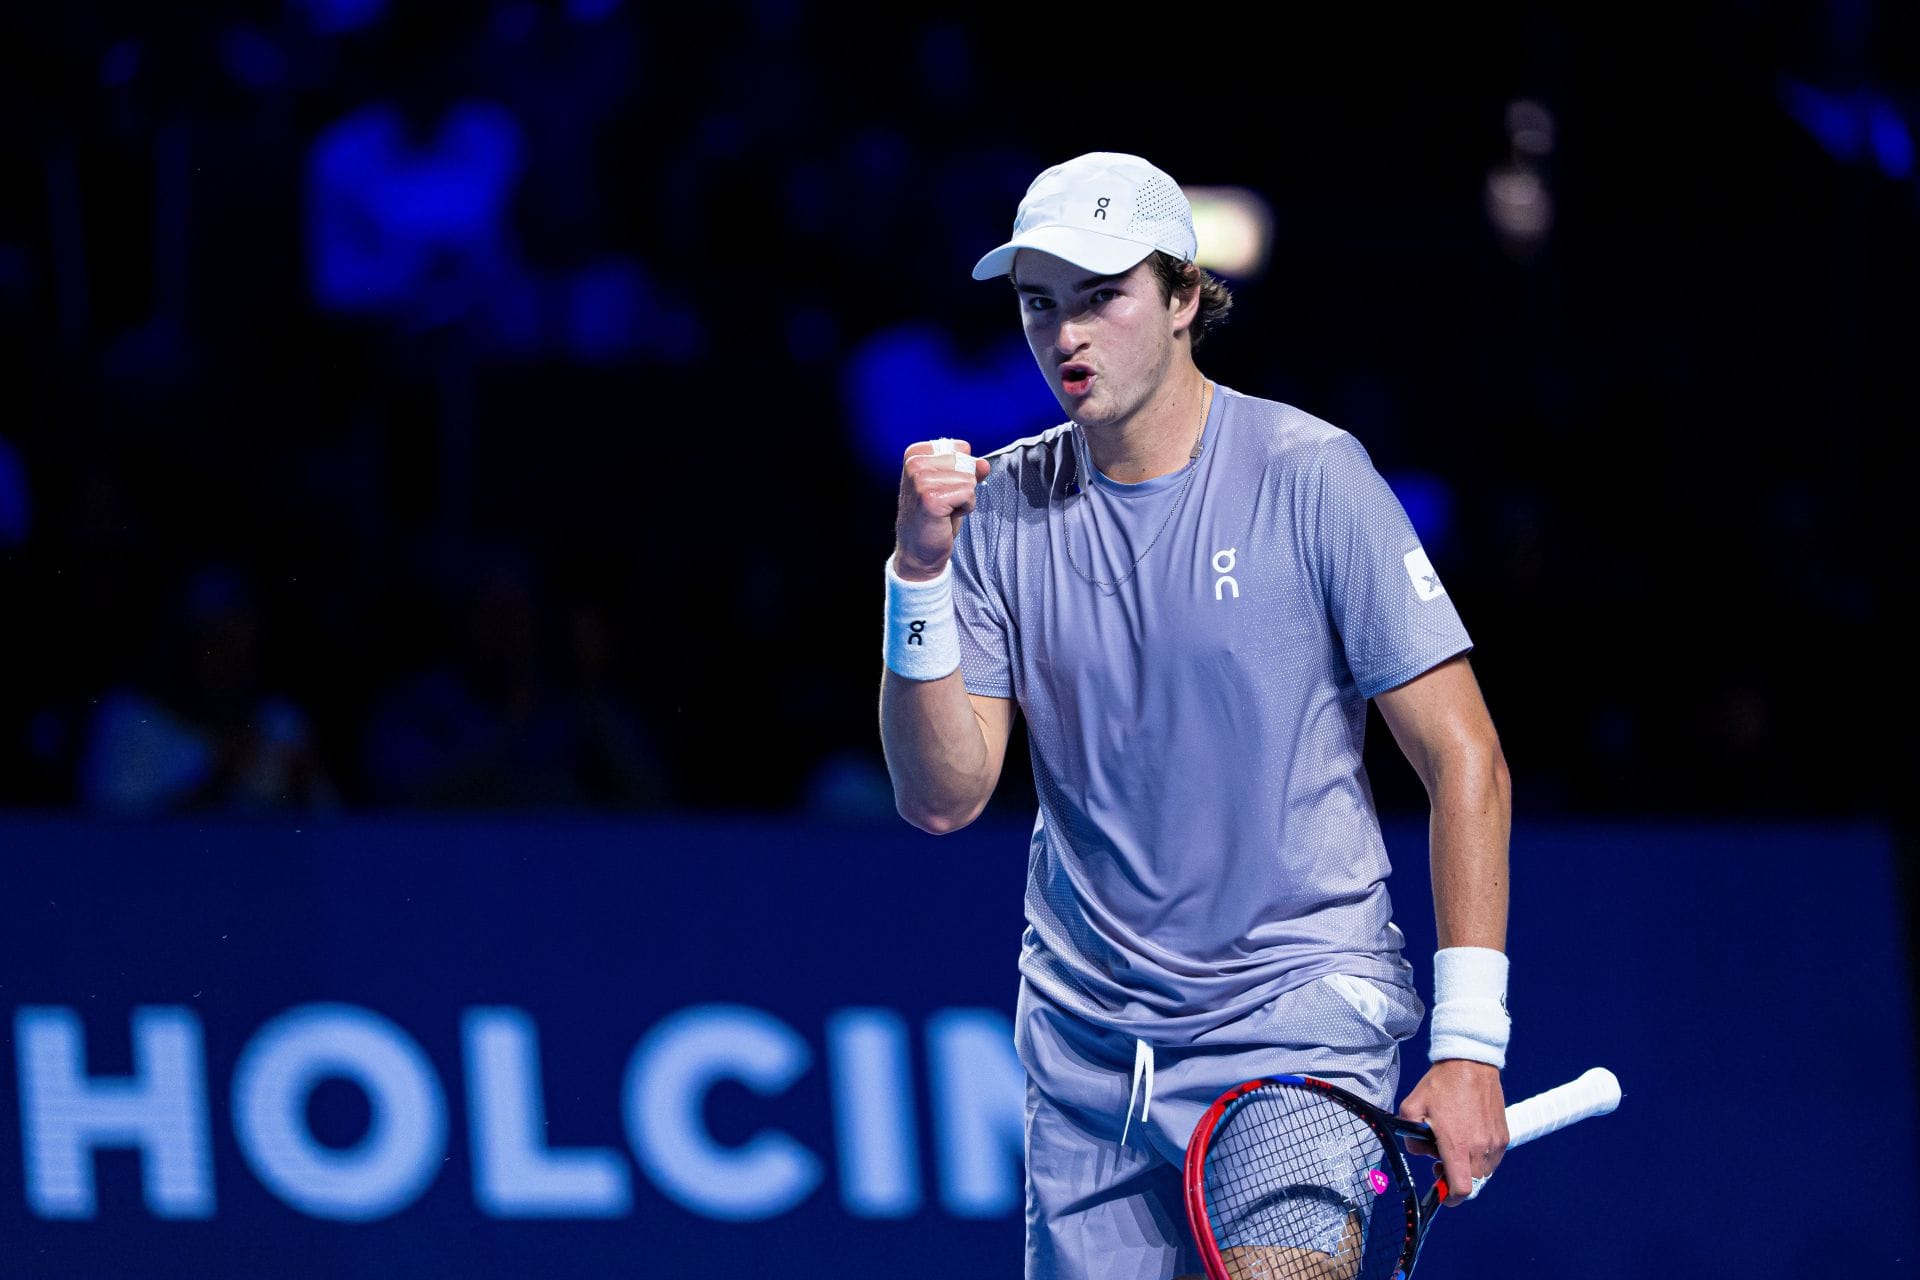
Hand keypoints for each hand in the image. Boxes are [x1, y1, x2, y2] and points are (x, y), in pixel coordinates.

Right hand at [894, 439, 989, 579]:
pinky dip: (965, 508)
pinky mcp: (931, 498)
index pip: (961, 448)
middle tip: (944, 503)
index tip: (943, 488)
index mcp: (915, 454)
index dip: (961, 471)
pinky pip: (969, 493)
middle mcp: (914, 463)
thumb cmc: (935, 517)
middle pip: (966, 462)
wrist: (919, 550)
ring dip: (964, 499)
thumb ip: (969, 469)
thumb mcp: (952, 486)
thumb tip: (984, 464)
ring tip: (944, 511)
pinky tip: (946, 517)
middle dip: (963, 485)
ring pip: (969, 479)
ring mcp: (920, 480)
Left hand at [1398, 1059, 1506, 1205]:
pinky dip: (1480, 1155)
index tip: (1441, 1191)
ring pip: (1483, 1171)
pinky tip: (1467, 1136)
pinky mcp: (1504, 1135)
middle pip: (1471, 1182)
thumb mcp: (1412, 1106)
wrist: (1470, 1063)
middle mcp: (1479, 1147)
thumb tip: (1416, 1150)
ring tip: (1455, 1143)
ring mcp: (1495, 1142)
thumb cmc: (1441, 1084)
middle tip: (1441, 1158)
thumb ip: (1409, 1135)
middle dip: (1455, 1177)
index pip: (1461, 1188)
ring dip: (1468, 1166)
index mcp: (1456, 1144)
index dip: (1449, 1197)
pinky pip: (1492, 1158)